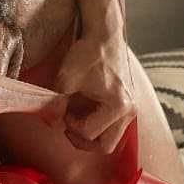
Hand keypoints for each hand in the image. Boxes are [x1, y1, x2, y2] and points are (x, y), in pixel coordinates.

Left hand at [51, 32, 135, 153]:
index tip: (63, 111)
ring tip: (74, 116)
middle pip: (106, 146)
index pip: (90, 133)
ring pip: (110, 139)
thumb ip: (57, 104)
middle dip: (83, 140)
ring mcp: (131, 109)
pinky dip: (97, 124)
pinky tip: (84, 109)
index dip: (70, 126)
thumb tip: (52, 123)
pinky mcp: (127, 105)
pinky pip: (113, 126)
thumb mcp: (66, 79)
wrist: (104, 37)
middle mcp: (130, 112)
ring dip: (90, 133)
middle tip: (67, 126)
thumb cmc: (87, 55)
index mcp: (118, 106)